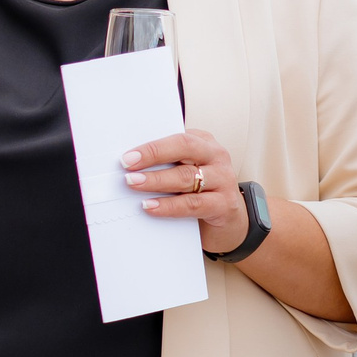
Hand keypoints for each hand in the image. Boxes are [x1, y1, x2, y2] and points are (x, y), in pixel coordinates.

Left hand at [123, 131, 247, 253]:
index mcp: (204, 141)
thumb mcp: (186, 168)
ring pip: (186, 176)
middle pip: (184, 148)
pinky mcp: (224, 204)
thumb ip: (167, 162)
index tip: (128, 156)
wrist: (227, 219)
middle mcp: (216, 156)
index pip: (178, 137)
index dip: (152, 146)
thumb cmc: (200, 189)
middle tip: (128, 166)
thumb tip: (131, 162)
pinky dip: (169, 206)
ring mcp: (223, 179)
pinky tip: (151, 206)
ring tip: (134, 184)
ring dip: (157, 180)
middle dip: (153, 155)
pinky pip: (192, 203)